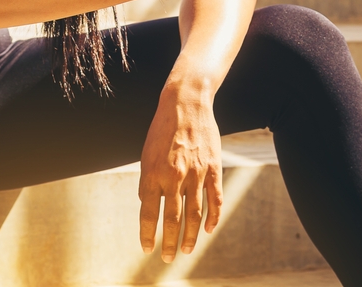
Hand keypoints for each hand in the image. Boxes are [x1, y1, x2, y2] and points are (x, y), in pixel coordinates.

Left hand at [139, 83, 222, 261]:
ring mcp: (195, 173)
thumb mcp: (147, 154)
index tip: (147, 248)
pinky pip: (214, 199)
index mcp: (152, 173)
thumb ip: (149, 181)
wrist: (185, 103)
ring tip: (186, 250)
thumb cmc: (162, 129)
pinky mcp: (213, 168)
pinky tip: (207, 230)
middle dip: (169, 242)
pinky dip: (212, 217)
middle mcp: (173, 176)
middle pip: (171, 219)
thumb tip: (150, 206)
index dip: (147, 234)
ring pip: (193, 213)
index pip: (148, 212)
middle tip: (168, 258)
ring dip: (189, 236)